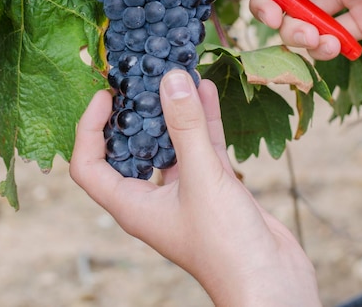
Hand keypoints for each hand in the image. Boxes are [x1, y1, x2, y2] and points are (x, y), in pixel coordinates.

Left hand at [70, 69, 320, 306]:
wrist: (272, 285)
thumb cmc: (227, 247)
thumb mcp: (203, 179)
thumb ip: (187, 127)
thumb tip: (171, 78)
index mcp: (131, 204)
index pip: (89, 165)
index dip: (89, 128)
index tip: (107, 96)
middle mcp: (151, 196)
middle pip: (130, 147)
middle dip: (134, 112)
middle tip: (139, 78)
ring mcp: (183, 191)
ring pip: (169, 142)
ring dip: (171, 110)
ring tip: (175, 75)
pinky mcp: (211, 186)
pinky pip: (201, 145)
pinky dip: (202, 119)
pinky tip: (206, 91)